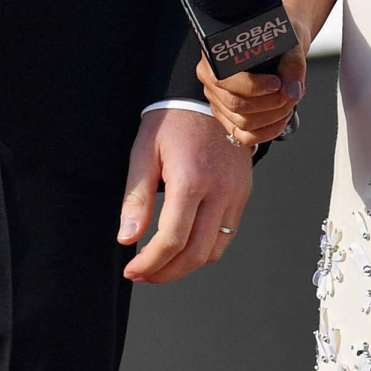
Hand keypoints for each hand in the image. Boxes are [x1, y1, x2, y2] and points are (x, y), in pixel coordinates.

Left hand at [117, 107, 253, 283]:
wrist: (211, 96)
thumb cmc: (172, 121)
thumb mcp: (144, 152)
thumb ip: (136, 198)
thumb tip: (127, 239)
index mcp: (191, 180)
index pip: (171, 240)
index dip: (150, 263)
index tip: (132, 270)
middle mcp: (219, 191)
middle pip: (195, 254)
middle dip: (165, 273)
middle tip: (143, 274)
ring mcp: (236, 194)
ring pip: (213, 250)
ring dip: (186, 266)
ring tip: (161, 265)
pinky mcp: (243, 194)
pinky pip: (227, 235)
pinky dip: (205, 250)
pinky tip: (184, 247)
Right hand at [197, 40, 304, 149]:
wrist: (275, 43)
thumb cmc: (275, 39)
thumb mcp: (286, 42)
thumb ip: (292, 64)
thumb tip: (292, 91)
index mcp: (215, 57)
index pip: (224, 80)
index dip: (252, 86)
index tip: (277, 83)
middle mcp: (211, 80)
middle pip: (235, 104)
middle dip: (270, 103)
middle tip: (290, 94)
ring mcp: (218, 101)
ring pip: (242, 123)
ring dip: (272, 118)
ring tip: (289, 103)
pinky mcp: (228, 118)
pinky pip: (244, 136)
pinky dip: (267, 132)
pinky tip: (281, 119)